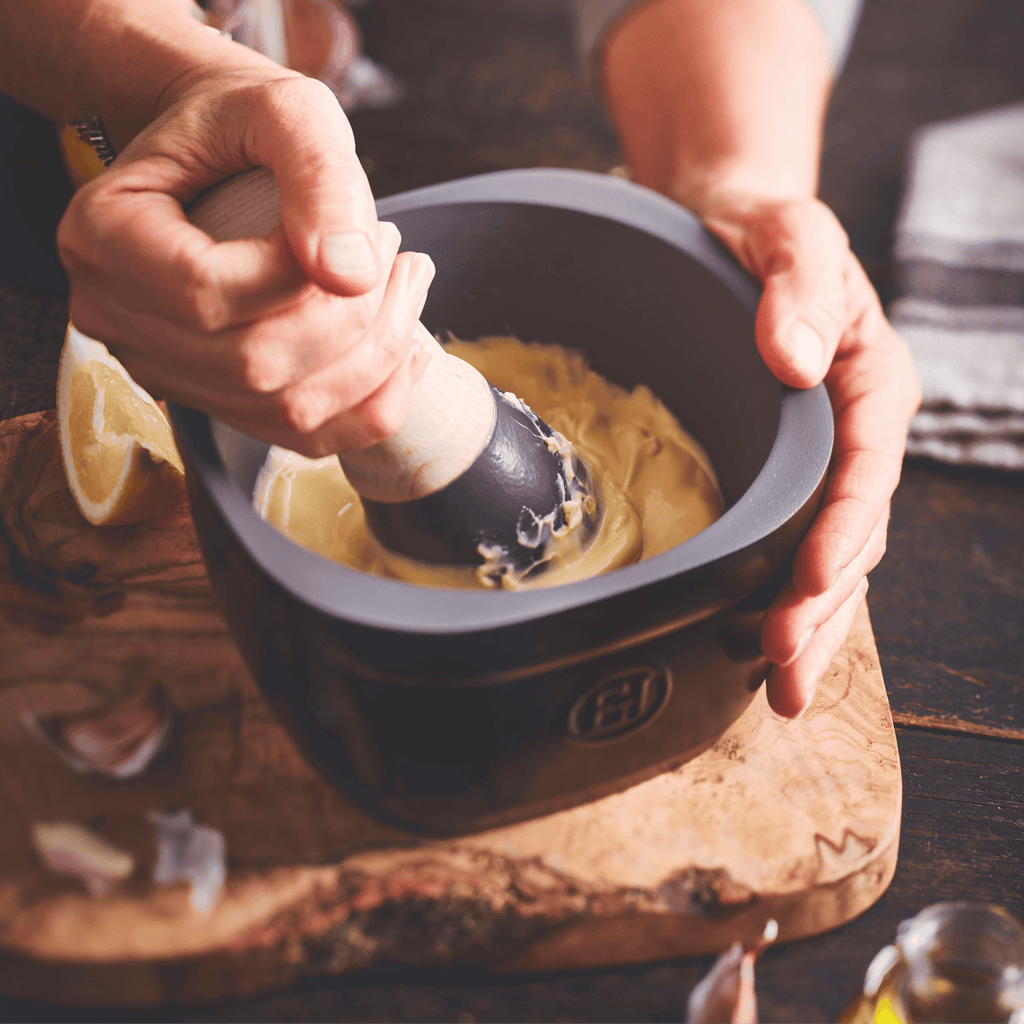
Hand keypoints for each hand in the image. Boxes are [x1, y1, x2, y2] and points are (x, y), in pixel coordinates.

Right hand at [57, 64, 434, 455]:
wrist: (218, 149)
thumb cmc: (241, 122)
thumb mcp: (286, 110)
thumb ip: (318, 176)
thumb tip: (352, 275)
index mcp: (106, 237)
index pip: (208, 293)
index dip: (300, 276)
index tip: (365, 231)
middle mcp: (118, 318)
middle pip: (253, 366)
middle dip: (356, 320)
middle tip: (398, 256)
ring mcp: (164, 370)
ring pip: (286, 412)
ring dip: (374, 361)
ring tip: (405, 289)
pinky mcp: (214, 400)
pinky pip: (301, 436)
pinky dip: (369, 405)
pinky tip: (404, 349)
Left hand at [700, 193, 920, 717]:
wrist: (730, 229)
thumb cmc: (763, 229)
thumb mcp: (787, 233)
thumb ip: (799, 285)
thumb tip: (794, 358)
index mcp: (871, 380)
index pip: (868, 468)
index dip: (844, 529)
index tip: (811, 579)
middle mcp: (856, 434)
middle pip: (854, 533)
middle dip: (822, 604)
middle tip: (782, 668)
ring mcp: (823, 463)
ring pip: (831, 557)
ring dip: (808, 623)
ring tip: (780, 689)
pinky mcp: (787, 477)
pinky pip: (795, 546)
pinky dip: (784, 598)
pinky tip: (756, 645)